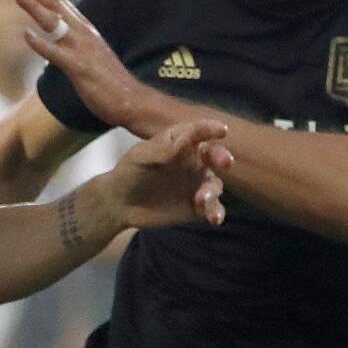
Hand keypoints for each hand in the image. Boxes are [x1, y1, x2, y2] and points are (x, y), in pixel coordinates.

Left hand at [16, 0, 146, 131]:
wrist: (131, 99)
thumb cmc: (108, 78)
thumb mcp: (89, 50)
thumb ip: (73, 37)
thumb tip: (55, 30)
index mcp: (83, 27)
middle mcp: (81, 32)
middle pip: (56, 3)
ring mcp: (80, 49)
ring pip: (53, 23)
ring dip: (35, 7)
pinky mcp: (79, 68)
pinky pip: (56, 54)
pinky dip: (41, 44)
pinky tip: (26, 35)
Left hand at [107, 119, 232, 227]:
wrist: (122, 204)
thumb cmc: (130, 171)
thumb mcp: (141, 157)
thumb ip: (163, 149)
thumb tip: (186, 139)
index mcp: (180, 143)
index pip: (197, 132)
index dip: (210, 129)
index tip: (222, 130)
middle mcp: (194, 161)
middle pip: (214, 156)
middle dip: (221, 156)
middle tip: (225, 162)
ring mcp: (198, 184)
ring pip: (214, 184)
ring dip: (213, 191)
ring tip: (202, 199)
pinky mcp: (198, 206)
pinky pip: (212, 207)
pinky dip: (216, 211)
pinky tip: (214, 218)